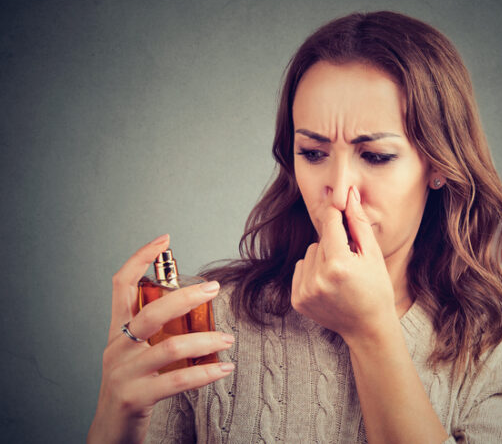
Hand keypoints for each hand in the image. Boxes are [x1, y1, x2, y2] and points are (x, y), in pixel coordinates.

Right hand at [88, 235, 234, 443]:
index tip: (164, 239)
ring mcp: (124, 373)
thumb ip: (155, 330)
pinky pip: (176, 380)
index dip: (139, 258)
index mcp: (117, 330)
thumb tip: (192, 305)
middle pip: (152, 312)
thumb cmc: (131, 385)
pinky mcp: (135, 397)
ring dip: (206, 340)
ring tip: (228, 339)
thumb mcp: (135, 353)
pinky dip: (204, 372)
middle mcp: (117, 347)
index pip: (120, 285)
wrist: (110, 431)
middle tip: (214, 288)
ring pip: (170, 347)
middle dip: (185, 296)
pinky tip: (223, 369)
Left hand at [291, 186, 396, 342]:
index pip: (330, 223)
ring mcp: (305, 291)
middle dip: (335, 244)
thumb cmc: (376, 289)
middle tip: (351, 262)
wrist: (368, 327)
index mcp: (338, 265)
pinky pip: (301, 268)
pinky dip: (312, 272)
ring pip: (309, 253)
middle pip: (320, 239)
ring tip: (340, 276)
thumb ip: (358, 222)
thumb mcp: (373, 254)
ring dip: (323, 258)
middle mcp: (317, 278)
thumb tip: (349, 194)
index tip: (340, 204)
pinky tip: (328, 285)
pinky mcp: (297, 300)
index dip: (337, 213)